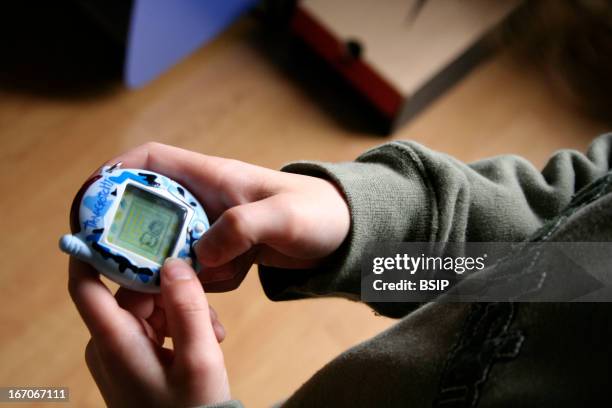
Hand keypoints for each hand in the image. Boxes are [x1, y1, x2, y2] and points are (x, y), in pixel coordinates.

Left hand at [69, 257, 230, 406]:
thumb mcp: (199, 359)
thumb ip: (187, 308)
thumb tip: (174, 262)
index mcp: (114, 340)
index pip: (85, 284)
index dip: (93, 249)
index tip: (116, 223)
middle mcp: (108, 342)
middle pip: (134, 292)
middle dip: (173, 292)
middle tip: (209, 309)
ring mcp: (119, 352)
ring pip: (150, 308)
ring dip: (184, 312)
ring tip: (214, 333)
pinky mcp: (132, 359)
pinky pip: (154, 326)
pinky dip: (181, 327)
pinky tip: (207, 340)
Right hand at [106, 142, 350, 290]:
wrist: (342, 235)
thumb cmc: (317, 212)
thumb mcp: (282, 217)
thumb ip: (241, 228)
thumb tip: (200, 256)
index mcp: (211, 177)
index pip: (151, 162)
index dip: (115, 173)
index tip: (91, 203)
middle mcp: (205, 201)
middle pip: (147, 215)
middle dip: (138, 244)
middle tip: (136, 273)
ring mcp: (212, 228)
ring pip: (170, 250)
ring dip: (181, 272)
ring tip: (219, 276)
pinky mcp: (224, 253)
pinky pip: (198, 271)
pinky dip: (210, 284)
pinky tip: (240, 277)